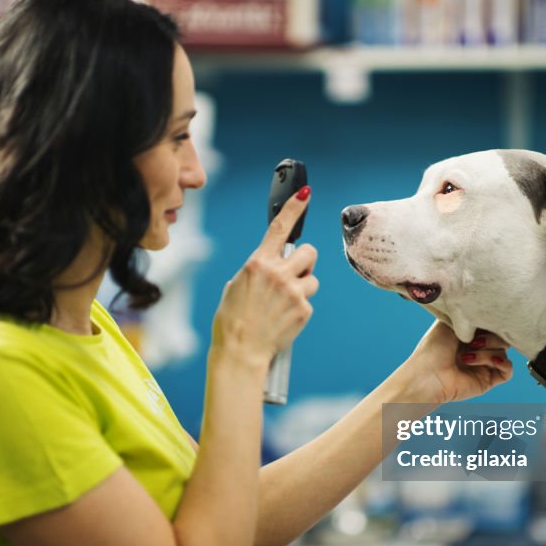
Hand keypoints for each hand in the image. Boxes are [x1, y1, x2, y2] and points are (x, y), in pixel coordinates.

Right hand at [211, 187, 318, 368]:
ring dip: (302, 286)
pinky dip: (299, 308)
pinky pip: (308, 301)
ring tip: (284, 303)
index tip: (305, 193)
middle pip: (310, 253)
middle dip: (305, 261)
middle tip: (294, 274)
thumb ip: (257, 271)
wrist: (240, 352)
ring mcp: (293, 291)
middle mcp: (277, 273)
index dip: (294, 207)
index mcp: (257, 263)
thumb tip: (271, 267)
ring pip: (312, 278)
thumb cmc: (232, 320)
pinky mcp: (303, 310)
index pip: (280, 228)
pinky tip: (284, 318)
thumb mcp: (236, 286)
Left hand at [399, 322, 512, 402]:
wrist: (427, 376)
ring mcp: (483, 364)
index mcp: (469, 334)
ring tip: (467, 357)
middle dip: (491, 337)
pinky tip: (491, 361)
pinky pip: (507, 370)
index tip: (480, 321)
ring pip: (503, 351)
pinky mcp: (487, 379)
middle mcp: (478, 348)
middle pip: (502, 336)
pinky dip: (503, 363)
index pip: (491, 323)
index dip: (490, 322)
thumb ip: (468, 314)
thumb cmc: (433, 349)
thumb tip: (486, 308)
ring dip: (488, 351)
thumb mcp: (449, 322)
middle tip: (473, 341)